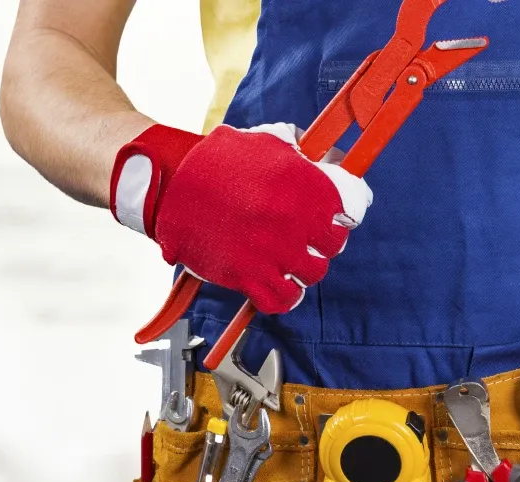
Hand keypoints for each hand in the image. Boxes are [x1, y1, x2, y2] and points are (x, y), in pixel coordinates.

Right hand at [108, 123, 372, 314]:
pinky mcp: (247, 276)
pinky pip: (282, 299)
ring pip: (312, 274)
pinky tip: (278, 284)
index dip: (340, 216)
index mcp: (303, 184)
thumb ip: (301, 154)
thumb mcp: (265, 143)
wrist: (171, 184)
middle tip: (306, 239)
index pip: (348, 212)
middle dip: (321, 243)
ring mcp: (272, 251)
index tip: (332, 219)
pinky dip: (284, 296)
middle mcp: (293, 220)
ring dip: (304, 269)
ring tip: (289, 261)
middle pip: (332, 246)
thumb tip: (330, 160)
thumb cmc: (216, 161)